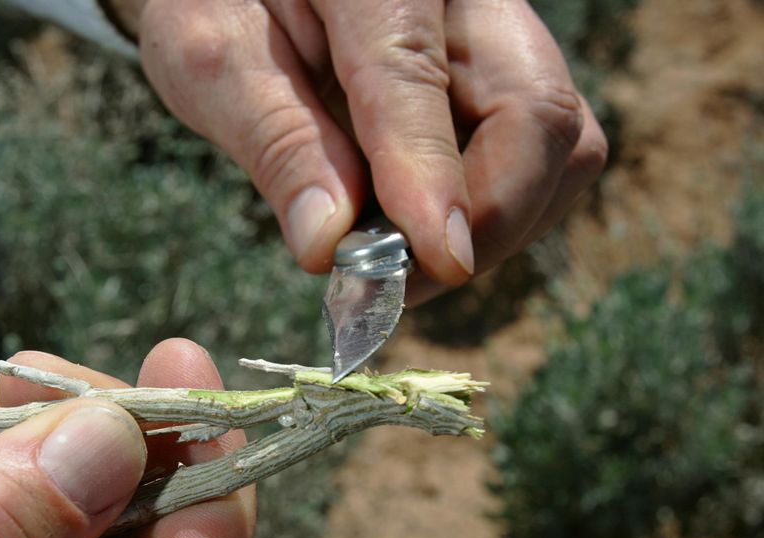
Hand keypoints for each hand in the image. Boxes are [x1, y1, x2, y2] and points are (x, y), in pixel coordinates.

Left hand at [124, 0, 606, 301]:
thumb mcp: (210, 55)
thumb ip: (273, 139)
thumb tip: (326, 244)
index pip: (418, 79)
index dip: (432, 183)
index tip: (437, 265)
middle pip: (536, 111)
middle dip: (485, 219)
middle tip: (401, 280)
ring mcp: (494, 28)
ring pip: (557, 139)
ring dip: (496, 220)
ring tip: (403, 253)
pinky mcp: (501, 67)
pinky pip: (538, 147)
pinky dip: (493, 204)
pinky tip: (421, 218)